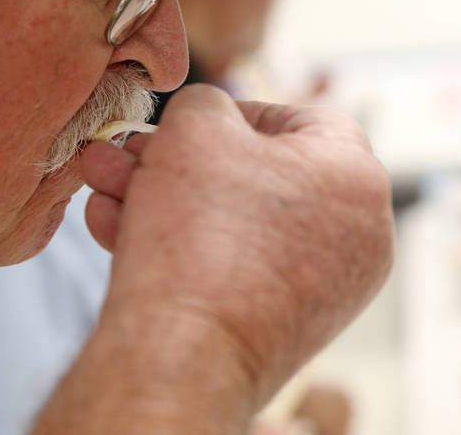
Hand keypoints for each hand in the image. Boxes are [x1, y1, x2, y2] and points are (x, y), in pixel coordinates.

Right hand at [76, 85, 393, 429]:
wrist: (182, 358)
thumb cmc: (198, 233)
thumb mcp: (195, 127)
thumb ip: (205, 101)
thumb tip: (206, 115)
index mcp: (357, 177)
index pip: (302, 118)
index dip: (233, 111)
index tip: (181, 123)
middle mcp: (357, 233)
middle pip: (257, 173)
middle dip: (176, 160)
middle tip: (125, 155)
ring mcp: (327, 285)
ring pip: (235, 220)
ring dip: (163, 199)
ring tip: (103, 192)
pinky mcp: (288, 324)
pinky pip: (234, 264)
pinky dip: (181, 245)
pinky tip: (114, 230)